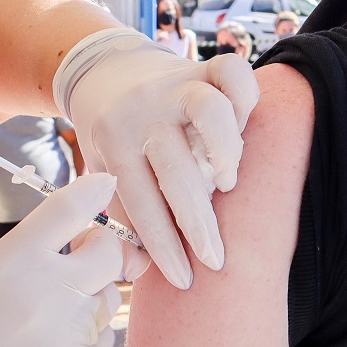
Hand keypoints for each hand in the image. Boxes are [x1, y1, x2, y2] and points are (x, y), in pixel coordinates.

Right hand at [0, 138, 136, 346]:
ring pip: (111, 294)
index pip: (76, 207)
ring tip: (51, 297)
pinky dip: (88, 328)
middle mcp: (49, 298)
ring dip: (92, 288)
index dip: (97, 189)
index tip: (103, 183)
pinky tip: (50, 334)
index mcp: (15, 261)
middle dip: (98, 242)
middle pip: (109, 250)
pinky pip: (105, 335)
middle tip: (75, 246)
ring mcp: (68, 338)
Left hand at [54, 31, 257, 289]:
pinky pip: (233, 72)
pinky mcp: (201, 66)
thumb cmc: (111, 137)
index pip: (140, 201)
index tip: (184, 280)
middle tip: (216, 258)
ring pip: (209, 111)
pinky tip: (244, 125)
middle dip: (198, 224)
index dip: (164, 246)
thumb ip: (118, 219)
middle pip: (176, 169)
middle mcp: (142, 113)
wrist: (103, 69)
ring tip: (227, 182)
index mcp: (113, 142)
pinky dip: (246, 96)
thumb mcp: (100, 174)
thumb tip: (136, 268)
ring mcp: (173, 86)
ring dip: (225, 154)